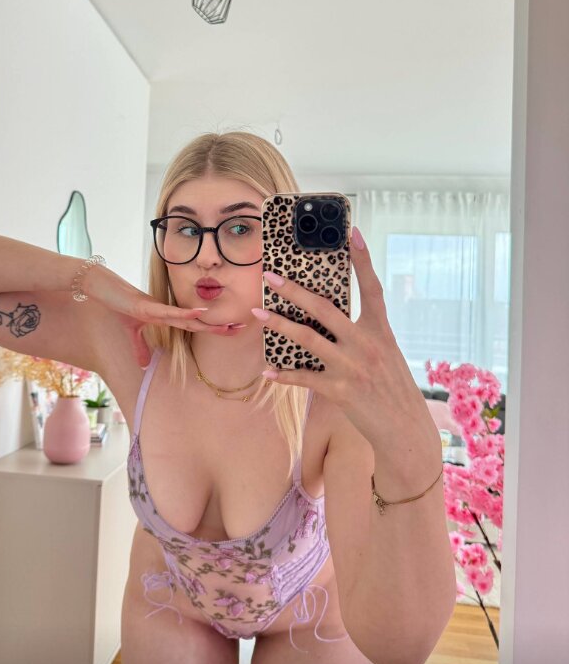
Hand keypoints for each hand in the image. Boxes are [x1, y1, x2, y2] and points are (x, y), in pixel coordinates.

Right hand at [86, 262, 245, 368]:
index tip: (232, 330)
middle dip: (219, 326)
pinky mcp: (146, 307)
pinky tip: (199, 313)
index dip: (213, 328)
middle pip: (198, 322)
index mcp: (166, 317)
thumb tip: (143, 365)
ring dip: (207, 323)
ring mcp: (158, 309)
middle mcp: (167, 312)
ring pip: (187, 317)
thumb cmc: (119, 304)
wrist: (102, 287)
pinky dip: (184, 313)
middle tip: (242, 327)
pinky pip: (168, 311)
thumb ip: (139, 347)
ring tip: (227, 325)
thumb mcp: (131, 332)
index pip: (194, 325)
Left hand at [253, 227, 437, 455]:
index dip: (362, 260)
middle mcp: (366, 344)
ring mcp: (352, 367)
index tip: (351, 232)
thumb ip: (364, 335)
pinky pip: (305, 378)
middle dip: (294, 290)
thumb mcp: (386, 354)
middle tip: (271, 276)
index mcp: (381, 331)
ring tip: (257, 313)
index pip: (372, 287)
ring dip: (279, 324)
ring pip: (307, 338)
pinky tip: (268, 371)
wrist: (406, 430)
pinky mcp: (340, 391)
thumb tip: (332, 318)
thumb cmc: (392, 389)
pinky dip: (284, 375)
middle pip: (325, 309)